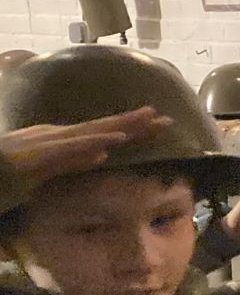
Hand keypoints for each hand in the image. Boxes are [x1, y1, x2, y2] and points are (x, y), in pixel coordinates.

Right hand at [0, 107, 170, 183]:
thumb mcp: (48, 170)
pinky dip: (97, 141)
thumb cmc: (7, 175)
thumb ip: (74, 162)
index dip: (132, 128)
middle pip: (104, 127)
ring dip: (123, 125)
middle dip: (137, 123)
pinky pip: (73, 147)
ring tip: (152, 119)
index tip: (157, 125)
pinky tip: (118, 139)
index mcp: (61, 139)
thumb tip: (103, 156)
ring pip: (94, 131)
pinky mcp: (40, 154)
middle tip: (168, 120)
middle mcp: (58, 135)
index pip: (103, 132)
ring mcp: (49, 142)